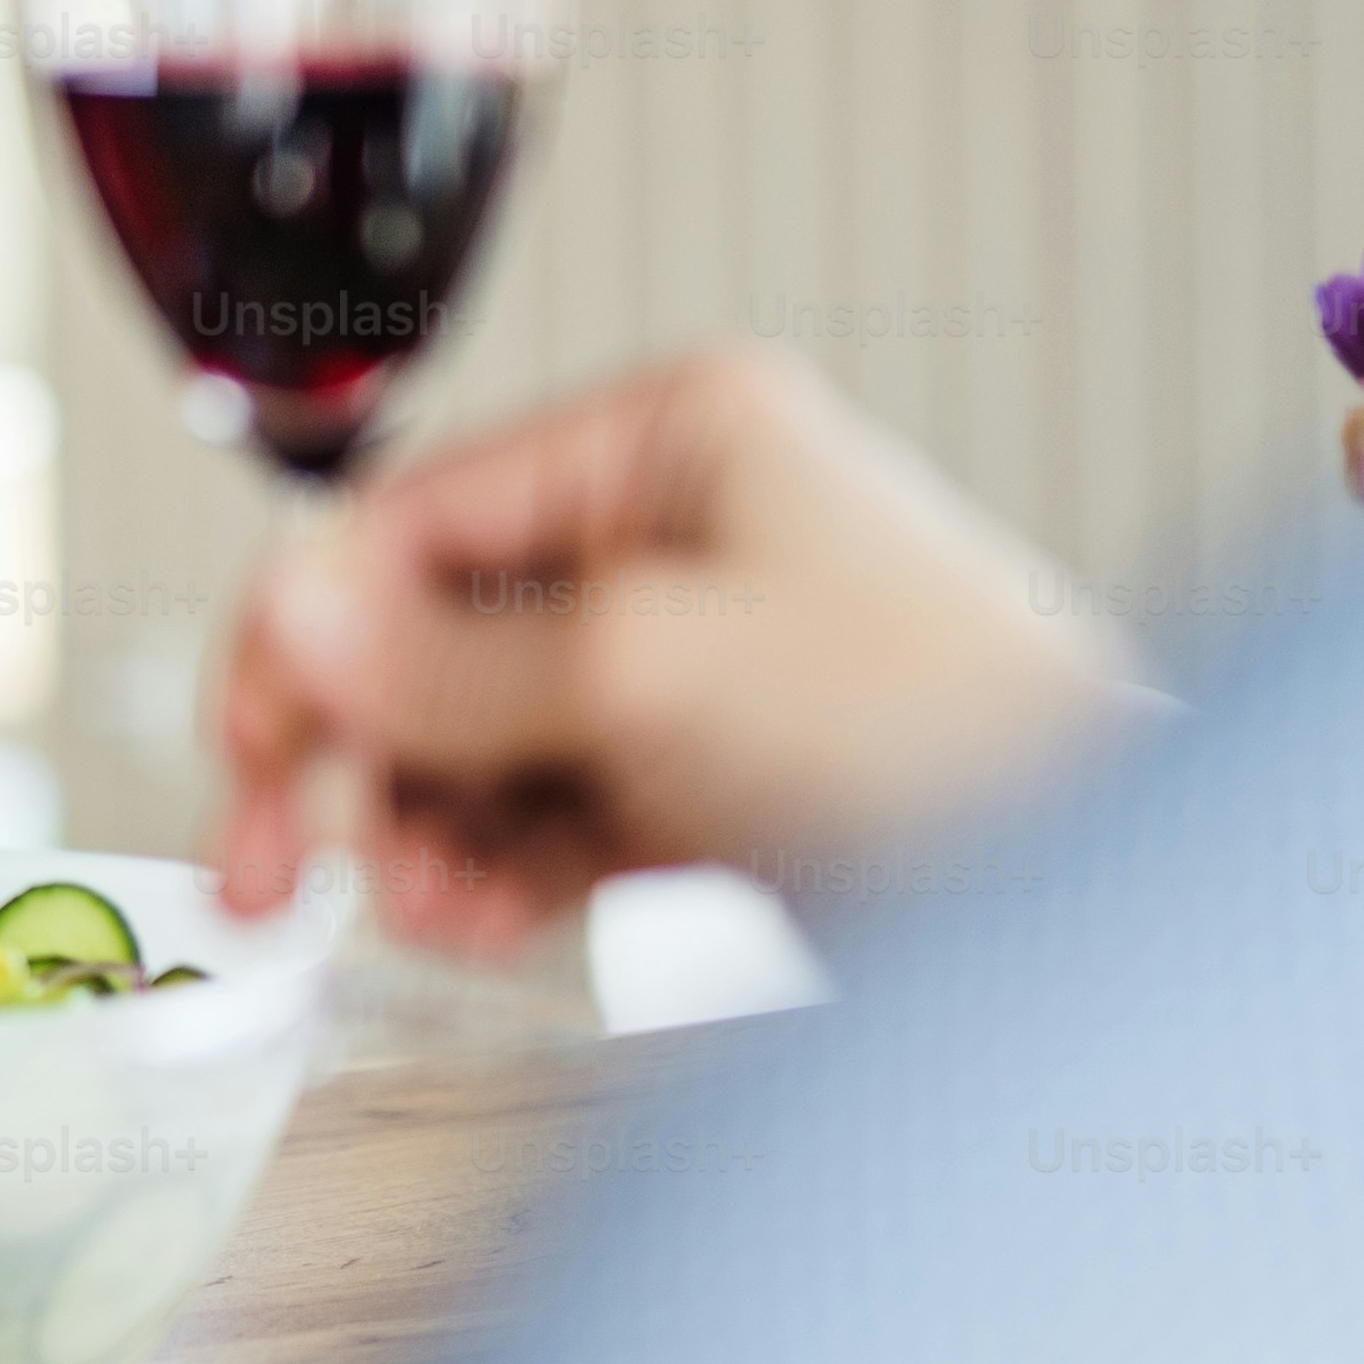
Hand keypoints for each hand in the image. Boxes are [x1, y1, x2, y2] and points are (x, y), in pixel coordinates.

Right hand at [213, 344, 1139, 953]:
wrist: (1120, 894)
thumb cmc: (947, 732)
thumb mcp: (652, 669)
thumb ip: (447, 657)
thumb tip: (285, 617)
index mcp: (669, 442)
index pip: (411, 518)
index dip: (307, 636)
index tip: (243, 750)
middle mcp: (674, 536)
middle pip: (430, 637)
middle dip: (360, 755)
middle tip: (278, 864)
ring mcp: (695, 663)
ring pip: (479, 740)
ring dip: (424, 830)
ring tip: (418, 910)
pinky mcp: (714, 779)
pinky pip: (549, 815)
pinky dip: (495, 870)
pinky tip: (476, 922)